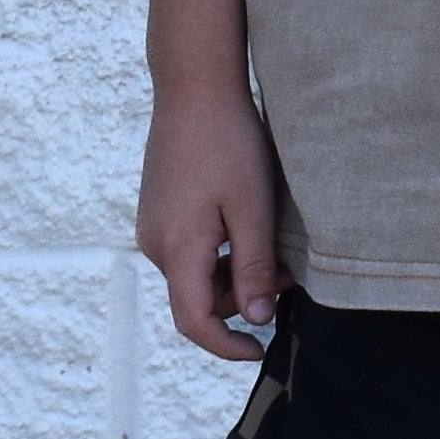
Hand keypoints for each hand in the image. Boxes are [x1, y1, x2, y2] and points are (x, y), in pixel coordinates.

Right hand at [139, 75, 282, 363]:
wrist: (195, 88)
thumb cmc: (228, 144)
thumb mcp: (252, 208)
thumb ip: (253, 268)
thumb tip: (257, 319)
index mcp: (176, 249)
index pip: (194, 322)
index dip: (226, 346)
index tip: (258, 350)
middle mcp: (155, 244)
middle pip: (197, 299)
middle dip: (241, 300)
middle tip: (286, 273)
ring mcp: (153, 226)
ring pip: (195, 276)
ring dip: (233, 274)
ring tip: (272, 244)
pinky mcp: (159, 212)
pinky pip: (189, 252)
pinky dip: (220, 254)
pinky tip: (247, 225)